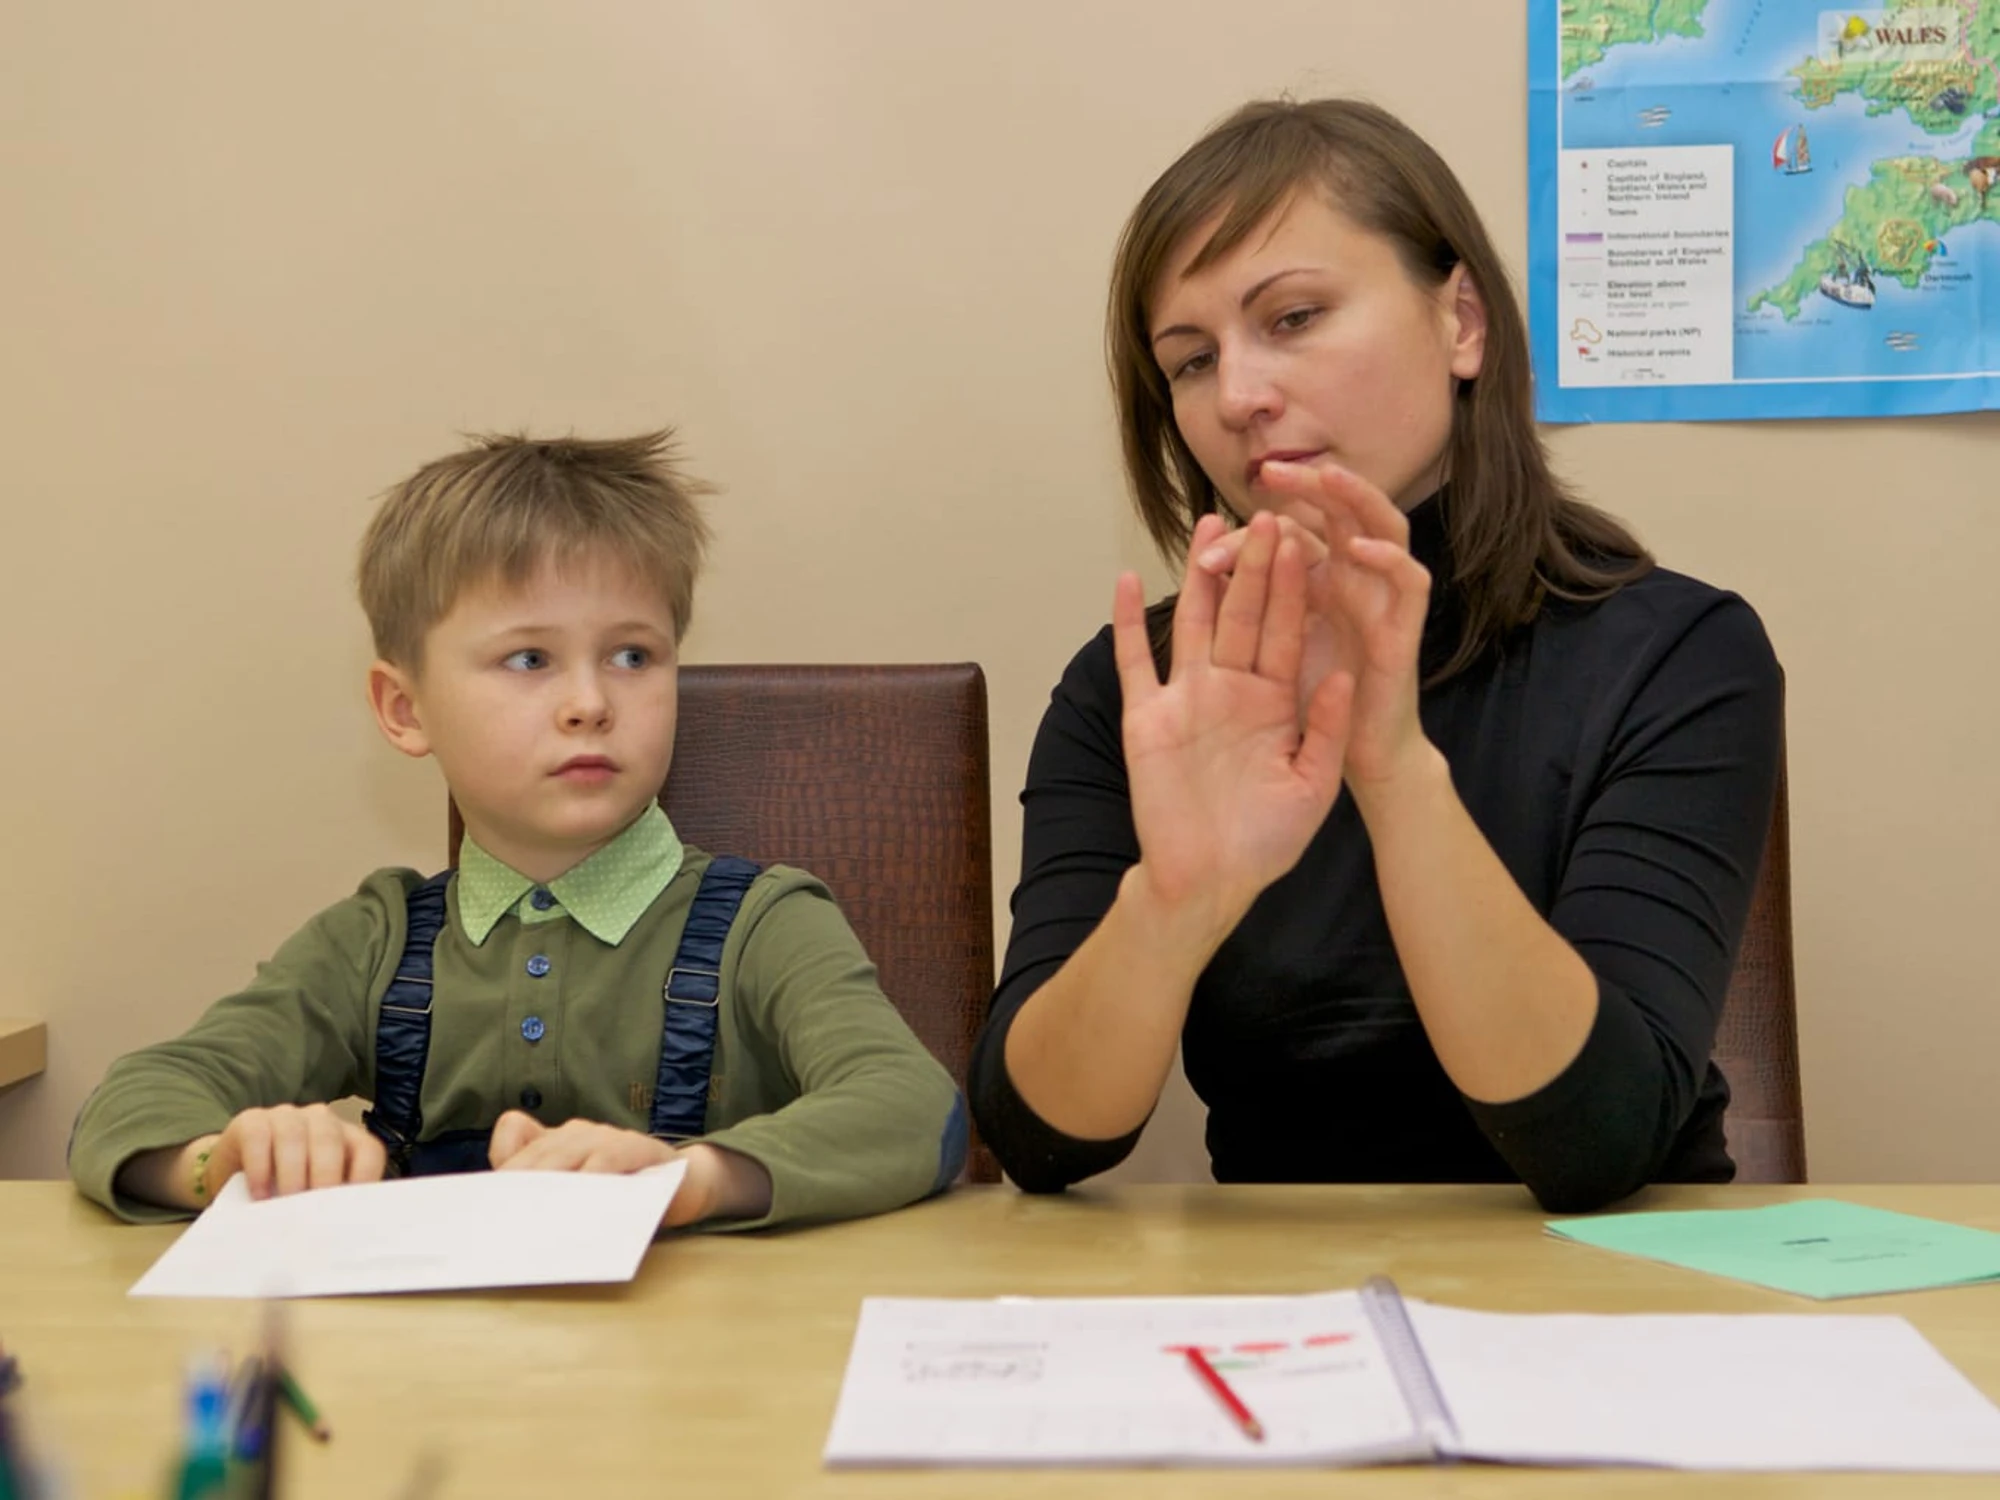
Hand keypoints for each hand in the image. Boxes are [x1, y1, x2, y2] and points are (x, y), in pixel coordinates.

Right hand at [204, 1103, 387, 1201]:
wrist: (233, 1177)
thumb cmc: (282, 1191)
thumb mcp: (310, 1199)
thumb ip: (328, 1207)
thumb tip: (339, 1236)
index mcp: (347, 1139)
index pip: (368, 1151)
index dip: (364, 1177)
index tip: (352, 1209)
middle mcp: (321, 1121)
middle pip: (330, 1139)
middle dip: (325, 1175)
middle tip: (316, 1210)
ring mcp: (286, 1116)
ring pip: (295, 1135)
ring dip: (291, 1172)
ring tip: (283, 1206)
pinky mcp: (251, 1120)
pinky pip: (258, 1136)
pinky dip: (259, 1166)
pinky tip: (258, 1193)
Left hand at [488, 1113, 755, 1227]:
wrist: (682, 1185)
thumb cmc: (622, 1193)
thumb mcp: (579, 1197)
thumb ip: (547, 1198)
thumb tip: (510, 1219)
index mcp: (555, 1140)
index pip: (514, 1134)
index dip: (500, 1161)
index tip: (488, 1195)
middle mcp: (576, 1132)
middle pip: (535, 1152)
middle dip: (518, 1185)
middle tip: (503, 1218)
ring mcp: (606, 1136)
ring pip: (566, 1153)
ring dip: (548, 1184)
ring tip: (533, 1213)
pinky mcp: (635, 1147)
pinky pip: (606, 1160)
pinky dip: (591, 1180)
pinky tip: (581, 1202)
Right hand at [1113, 509, 1354, 936]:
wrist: (1207, 880)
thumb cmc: (1264, 842)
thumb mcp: (1311, 786)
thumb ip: (1324, 729)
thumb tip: (1342, 673)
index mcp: (1274, 702)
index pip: (1288, 631)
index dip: (1296, 586)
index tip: (1307, 538)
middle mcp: (1230, 689)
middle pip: (1244, 613)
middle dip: (1256, 565)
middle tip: (1266, 514)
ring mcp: (1186, 698)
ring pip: (1194, 622)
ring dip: (1199, 574)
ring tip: (1208, 524)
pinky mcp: (1145, 716)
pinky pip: (1133, 662)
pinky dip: (1125, 622)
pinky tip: (1123, 580)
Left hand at [1197, 462, 1431, 795]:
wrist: (1359, 756)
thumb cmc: (1310, 703)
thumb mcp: (1267, 653)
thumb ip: (1246, 609)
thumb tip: (1203, 566)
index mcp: (1315, 581)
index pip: (1286, 536)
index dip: (1250, 530)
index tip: (1207, 528)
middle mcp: (1352, 579)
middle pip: (1334, 515)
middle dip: (1306, 489)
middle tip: (1270, 472)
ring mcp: (1383, 598)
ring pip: (1382, 526)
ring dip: (1357, 500)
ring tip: (1329, 479)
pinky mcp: (1406, 628)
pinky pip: (1410, 581)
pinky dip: (1390, 560)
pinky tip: (1361, 548)